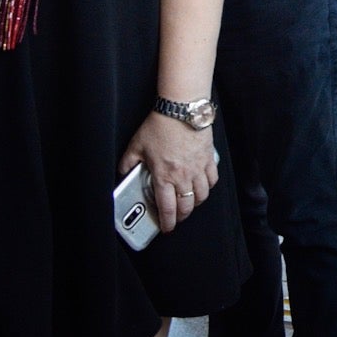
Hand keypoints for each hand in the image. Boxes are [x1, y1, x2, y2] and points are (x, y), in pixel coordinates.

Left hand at [120, 112, 217, 233]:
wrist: (181, 109)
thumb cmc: (160, 125)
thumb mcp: (136, 145)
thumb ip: (128, 162)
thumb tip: (123, 172)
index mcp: (164, 176)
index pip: (167, 208)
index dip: (168, 222)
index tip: (166, 227)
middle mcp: (183, 176)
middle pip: (187, 206)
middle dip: (182, 216)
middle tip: (177, 217)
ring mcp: (198, 168)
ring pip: (202, 195)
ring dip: (195, 203)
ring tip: (190, 203)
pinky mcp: (209, 158)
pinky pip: (213, 179)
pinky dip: (209, 186)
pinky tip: (204, 186)